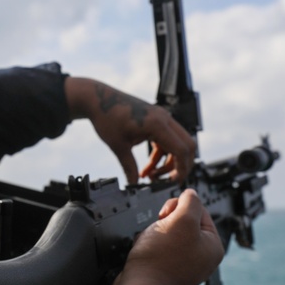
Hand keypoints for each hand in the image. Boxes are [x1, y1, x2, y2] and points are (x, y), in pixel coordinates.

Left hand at [64, 77, 196, 183]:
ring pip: (177, 145)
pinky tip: (147, 168)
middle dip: (180, 166)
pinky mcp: (156, 120)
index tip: (173, 182)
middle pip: (187, 146)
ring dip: (168, 163)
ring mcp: (161, 118)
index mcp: (157, 124)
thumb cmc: (107, 117)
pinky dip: (160, 156)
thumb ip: (129, 167)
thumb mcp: (118, 147)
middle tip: (167, 181)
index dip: (181, 169)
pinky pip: (166, 141)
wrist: (98, 99)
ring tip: (150, 176)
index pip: (182, 150)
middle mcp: (164, 119)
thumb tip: (134, 184)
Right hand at [110, 189, 224, 284]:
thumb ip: (190, 201)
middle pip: (185, 222)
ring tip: (150, 243)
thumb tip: (191, 194)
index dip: (180, 206)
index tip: (167, 215)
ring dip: (156, 232)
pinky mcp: (168, 271)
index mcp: (213, 246)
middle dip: (166, 221)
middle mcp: (203, 258)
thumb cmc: (161, 258)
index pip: (199, 210)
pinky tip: (146, 252)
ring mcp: (186, 266)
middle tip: (159, 229)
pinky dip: (151, 246)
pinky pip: (160, 249)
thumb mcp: (182, 219)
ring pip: (169, 234)